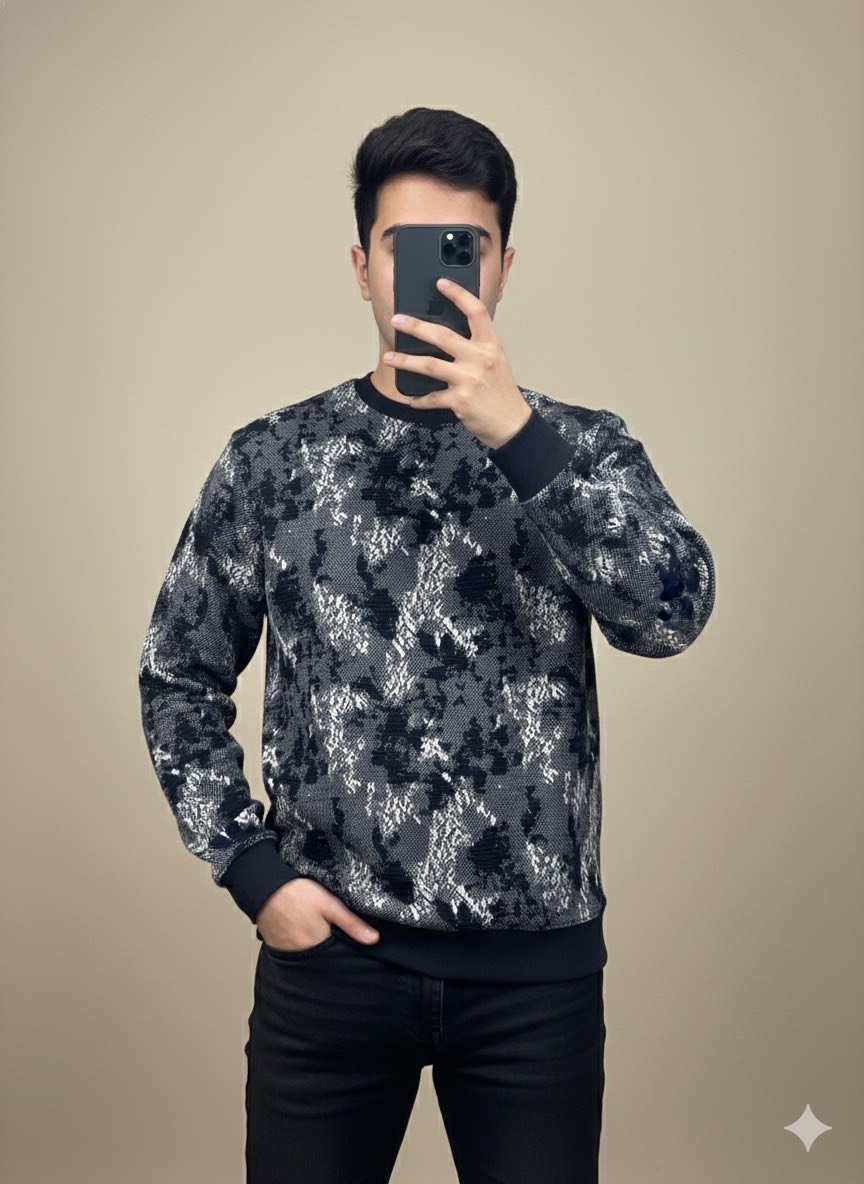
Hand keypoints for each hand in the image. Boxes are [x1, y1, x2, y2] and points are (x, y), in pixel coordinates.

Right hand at [255, 877, 379, 950]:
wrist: (264, 888)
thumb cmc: (297, 894)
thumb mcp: (329, 904)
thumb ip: (351, 923)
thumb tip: (374, 940)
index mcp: (319, 946)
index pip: (339, 960)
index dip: (347, 954)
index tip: (355, 951)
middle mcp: (303, 956)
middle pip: (324, 961)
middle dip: (333, 955)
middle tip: (336, 940)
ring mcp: (289, 954)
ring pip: (310, 959)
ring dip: (318, 953)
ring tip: (321, 938)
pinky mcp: (278, 949)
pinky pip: (296, 955)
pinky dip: (303, 949)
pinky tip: (305, 936)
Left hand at [382, 277, 532, 449]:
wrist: (512, 423)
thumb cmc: (501, 392)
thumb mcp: (496, 361)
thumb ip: (476, 346)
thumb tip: (444, 336)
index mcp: (491, 345)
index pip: (475, 311)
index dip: (458, 294)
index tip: (441, 283)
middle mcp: (480, 359)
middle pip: (442, 335)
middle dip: (415, 326)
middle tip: (397, 320)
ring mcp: (469, 379)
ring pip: (430, 364)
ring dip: (406, 361)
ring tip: (389, 357)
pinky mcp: (460, 401)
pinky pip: (432, 397)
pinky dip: (420, 399)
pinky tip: (412, 398)